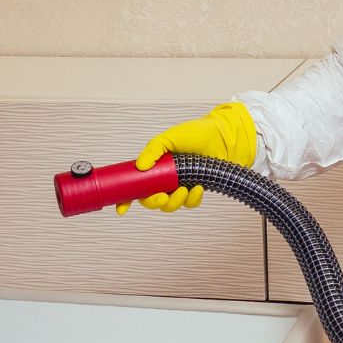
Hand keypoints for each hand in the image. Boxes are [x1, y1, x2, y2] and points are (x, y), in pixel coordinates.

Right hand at [116, 101, 257, 213]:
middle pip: (151, 200)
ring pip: (170, 205)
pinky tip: (197, 189)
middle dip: (154, 203)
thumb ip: (153, 150)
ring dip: (174, 202)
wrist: (221, 137)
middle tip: (161, 197)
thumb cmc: (196, 133)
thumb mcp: (169, 138)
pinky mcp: (195, 190)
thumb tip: (140, 166)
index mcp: (155, 167)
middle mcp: (165, 178)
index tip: (121, 209)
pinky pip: (189, 203)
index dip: (126, 199)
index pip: (137, 185)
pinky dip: (192, 199)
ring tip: (184, 190)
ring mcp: (180, 185)